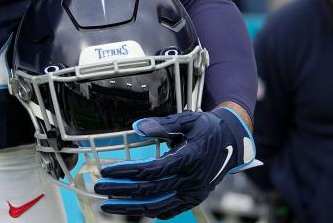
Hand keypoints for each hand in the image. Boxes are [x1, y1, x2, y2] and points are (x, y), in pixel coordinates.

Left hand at [94, 108, 256, 219]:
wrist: (233, 142)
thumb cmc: (207, 128)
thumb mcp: (187, 120)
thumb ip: (162, 125)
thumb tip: (137, 127)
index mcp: (188, 160)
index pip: (150, 171)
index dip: (126, 172)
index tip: (106, 169)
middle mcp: (190, 181)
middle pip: (148, 191)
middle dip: (120, 190)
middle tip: (99, 187)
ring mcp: (192, 193)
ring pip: (156, 207)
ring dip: (129, 208)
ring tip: (107, 205)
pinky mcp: (193, 199)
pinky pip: (169, 210)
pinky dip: (150, 212)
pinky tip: (132, 209)